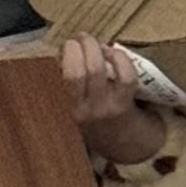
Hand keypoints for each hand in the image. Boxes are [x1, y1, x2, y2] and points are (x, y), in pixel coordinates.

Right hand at [59, 32, 164, 165]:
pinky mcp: (124, 105)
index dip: (61, 55)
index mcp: (67, 109)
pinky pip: (125, 76)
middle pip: (75, 72)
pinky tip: (114, 53)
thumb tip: (64, 51)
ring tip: (94, 41)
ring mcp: (104, 107)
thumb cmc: (101, 123)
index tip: (65, 45)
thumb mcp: (78, 109)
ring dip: (95, 48)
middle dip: (76, 47)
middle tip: (79, 37)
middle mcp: (82, 110)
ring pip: (97, 70)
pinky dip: (119, 58)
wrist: (128, 148)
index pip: (57, 79)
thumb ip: (71, 86)